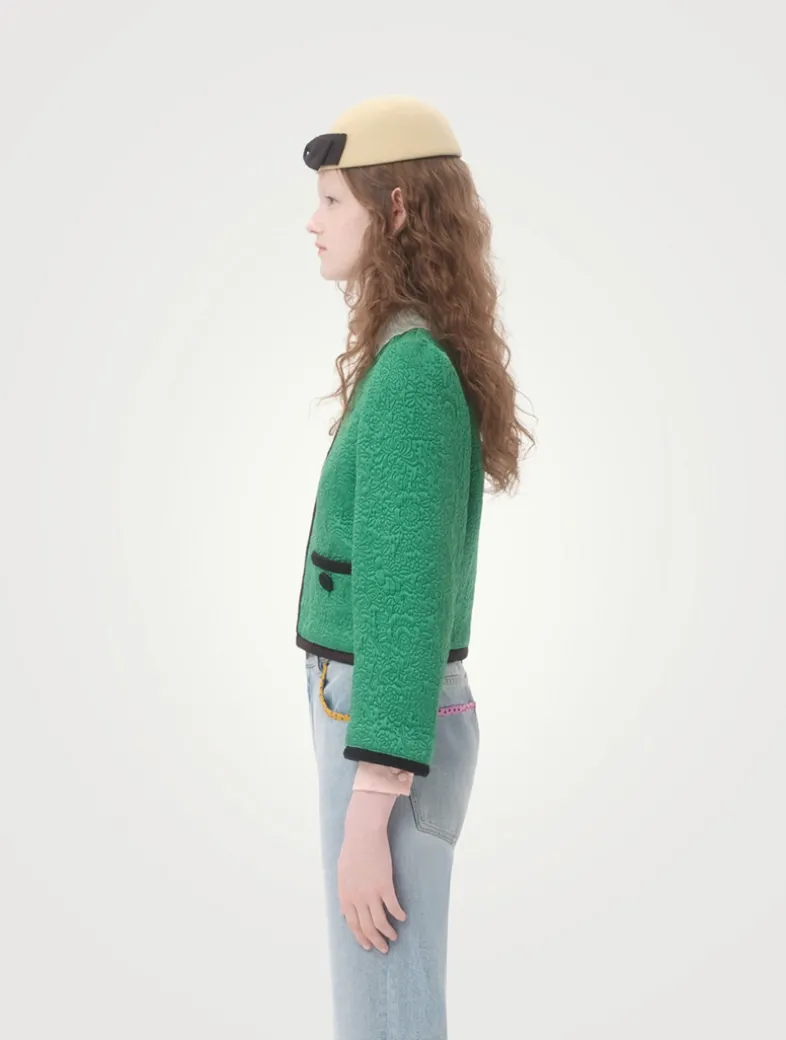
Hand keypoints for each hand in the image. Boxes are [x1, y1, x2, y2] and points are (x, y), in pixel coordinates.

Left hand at [337, 792, 406, 952]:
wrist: (362, 834)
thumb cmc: (352, 850)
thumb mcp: (342, 874)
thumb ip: (346, 892)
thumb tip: (347, 908)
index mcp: (345, 896)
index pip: (353, 925)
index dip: (361, 937)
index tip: (367, 945)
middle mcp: (357, 899)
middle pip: (367, 928)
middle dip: (375, 941)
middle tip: (383, 948)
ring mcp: (371, 893)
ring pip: (380, 922)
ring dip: (388, 933)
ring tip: (394, 936)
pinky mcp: (385, 886)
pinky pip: (393, 907)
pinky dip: (398, 915)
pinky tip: (403, 918)